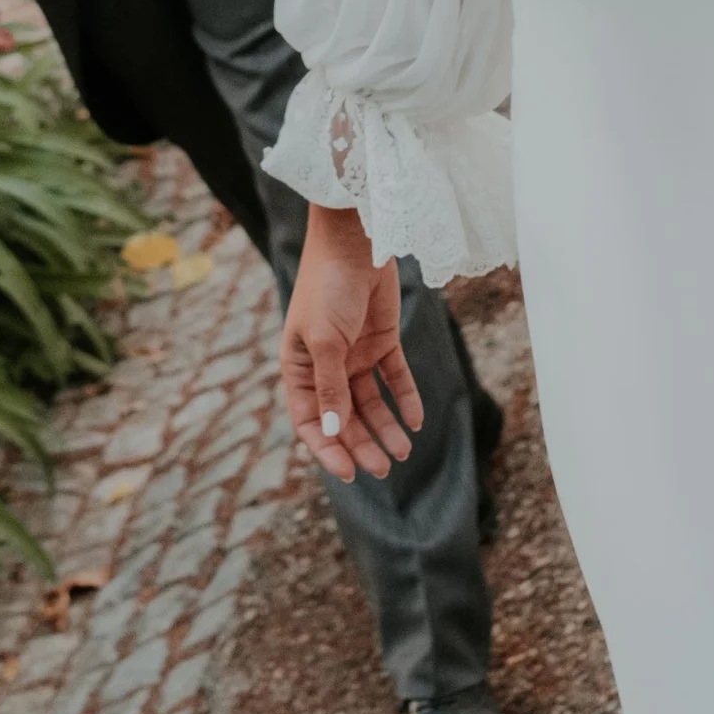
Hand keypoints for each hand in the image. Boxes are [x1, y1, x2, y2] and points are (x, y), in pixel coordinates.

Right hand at [281, 204, 421, 484]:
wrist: (355, 241)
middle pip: (344, 417)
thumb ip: (330, 388)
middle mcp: (325, 366)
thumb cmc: (327, 287)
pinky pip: (394, 378)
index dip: (327, 448)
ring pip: (370, 403)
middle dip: (362, 445)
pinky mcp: (382, 340)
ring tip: (403, 453)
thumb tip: (332, 433)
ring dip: (385, 427)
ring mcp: (354, 354)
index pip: (309, 420)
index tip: (347, 473)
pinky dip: (404, 399)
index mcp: (298, 368)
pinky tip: (415, 421)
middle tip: (384, 470)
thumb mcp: (325, 341)